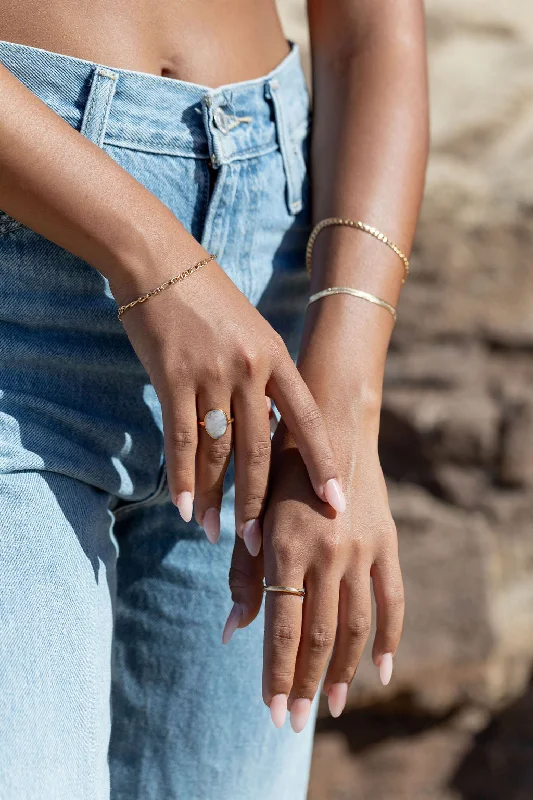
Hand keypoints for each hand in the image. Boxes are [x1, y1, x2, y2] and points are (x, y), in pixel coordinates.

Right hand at [112, 238, 344, 547]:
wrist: (160, 262)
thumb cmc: (208, 300)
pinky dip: (182, 478)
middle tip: (261, 544)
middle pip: (260, 449)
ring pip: (218, 452)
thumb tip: (273, 428)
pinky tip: (182, 506)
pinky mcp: (172, 378)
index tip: (337, 502)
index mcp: (276, 358)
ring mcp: (211, 373)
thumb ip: (265, 378)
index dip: (324, 462)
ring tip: (212, 533)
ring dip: (215, 498)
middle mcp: (250, 369)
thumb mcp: (251, 333)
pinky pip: (181, 440)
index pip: (307, 420)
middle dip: (261, 501)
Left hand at [225, 412, 403, 731]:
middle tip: (294, 721)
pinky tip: (381, 672)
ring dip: (345, 672)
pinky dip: (388, 639)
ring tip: (334, 706)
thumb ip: (244, 573)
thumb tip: (232, 632)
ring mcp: (361, 549)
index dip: (276, 673)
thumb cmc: (279, 470)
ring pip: (355, 626)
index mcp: (286, 546)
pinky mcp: (387, 543)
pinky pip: (393, 601)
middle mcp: (326, 553)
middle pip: (319, 635)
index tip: (270, 710)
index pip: (282, 627)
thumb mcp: (255, 515)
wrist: (332, 424)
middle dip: (304, 683)